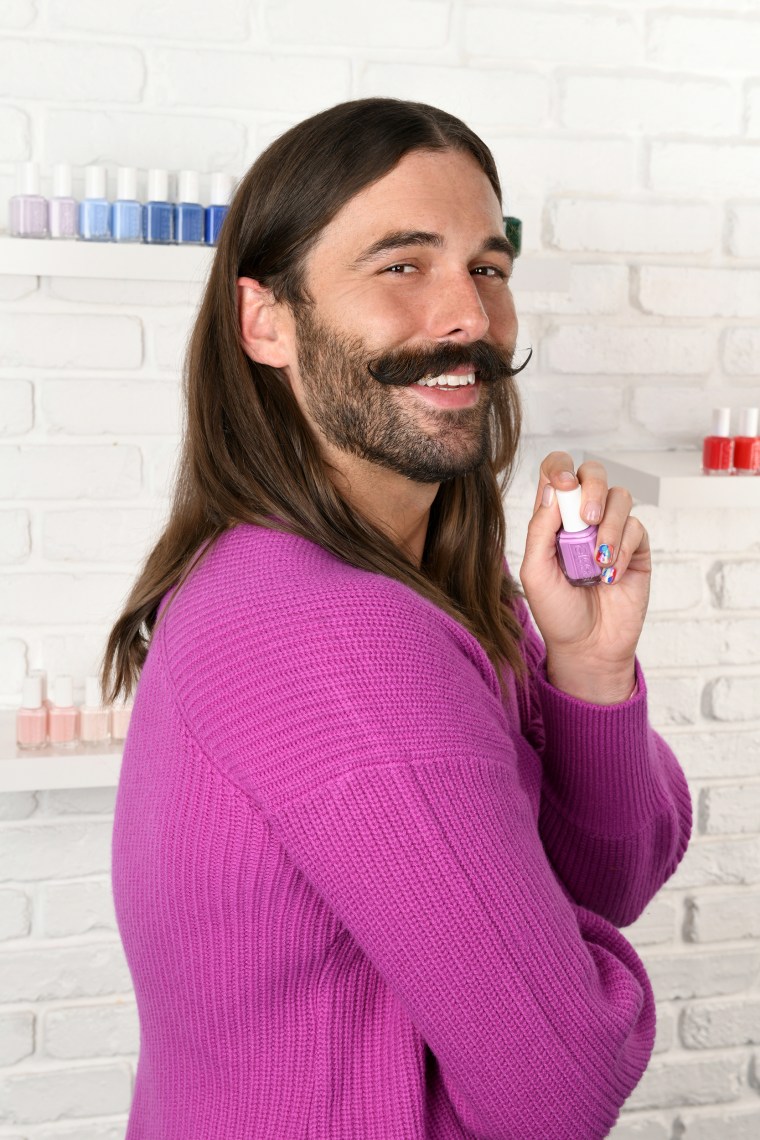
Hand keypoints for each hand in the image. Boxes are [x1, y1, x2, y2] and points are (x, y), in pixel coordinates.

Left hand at [519, 453, 650, 703]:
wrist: (588, 647)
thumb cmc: (557, 612)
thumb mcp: (536, 572)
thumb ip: (540, 530)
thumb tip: (551, 490)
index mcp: (553, 519)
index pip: (556, 474)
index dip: (560, 467)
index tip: (562, 483)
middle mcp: (583, 519)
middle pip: (592, 473)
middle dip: (592, 487)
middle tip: (588, 518)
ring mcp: (611, 531)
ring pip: (620, 497)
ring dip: (611, 525)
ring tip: (599, 560)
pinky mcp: (637, 549)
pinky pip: (636, 528)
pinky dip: (624, 550)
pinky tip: (612, 575)